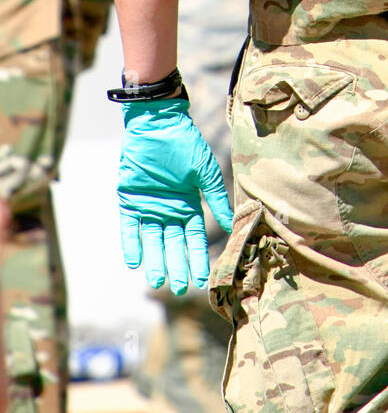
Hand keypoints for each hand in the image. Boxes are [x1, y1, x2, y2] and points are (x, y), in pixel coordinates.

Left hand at [117, 92, 232, 294]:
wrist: (157, 123)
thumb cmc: (185, 143)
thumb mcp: (205, 171)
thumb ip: (216, 197)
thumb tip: (232, 223)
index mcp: (189, 203)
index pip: (194, 237)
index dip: (198, 258)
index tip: (202, 280)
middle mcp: (169, 209)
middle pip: (173, 243)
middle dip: (177, 265)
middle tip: (180, 288)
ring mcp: (149, 206)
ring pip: (152, 239)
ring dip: (154, 259)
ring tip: (156, 281)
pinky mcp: (129, 200)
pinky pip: (130, 226)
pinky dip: (131, 243)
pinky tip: (134, 261)